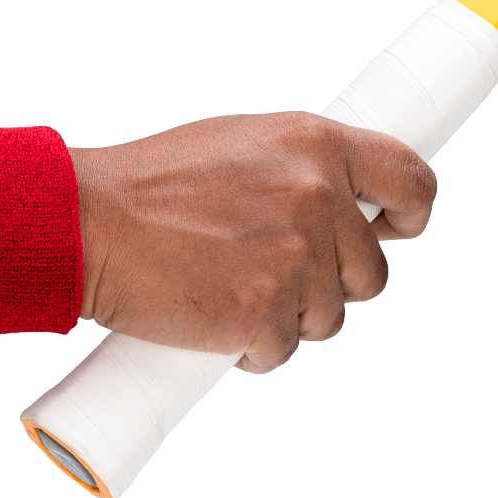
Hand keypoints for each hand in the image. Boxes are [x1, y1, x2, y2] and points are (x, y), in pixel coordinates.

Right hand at [69, 112, 436, 373]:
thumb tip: (332, 201)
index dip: (408, 214)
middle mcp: (315, 197)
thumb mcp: (233, 146)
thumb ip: (293, 169)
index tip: (394, 228)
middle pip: (370, 273)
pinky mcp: (265, 314)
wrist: (86, 223)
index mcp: (312, 145)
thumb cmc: (142, 187)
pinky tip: (211, 319)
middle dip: (327, 284)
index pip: (410, 180)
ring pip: (327, 319)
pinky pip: (281, 351)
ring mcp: (293, 259)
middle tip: (269, 275)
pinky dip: (249, 349)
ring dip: (286, 318)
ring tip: (226, 293)